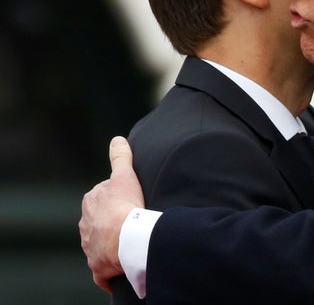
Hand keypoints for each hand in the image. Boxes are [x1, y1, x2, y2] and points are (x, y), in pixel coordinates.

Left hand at [79, 136, 144, 292]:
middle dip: (112, 221)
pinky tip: (118, 268)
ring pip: (100, 243)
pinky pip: (102, 269)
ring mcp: (90, 246)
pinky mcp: (97, 266)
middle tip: (133, 220)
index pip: (104, 197)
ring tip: (130, 242)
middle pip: (100, 220)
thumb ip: (120, 157)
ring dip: (111, 243)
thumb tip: (117, 139)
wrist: (126, 237)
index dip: (119, 198)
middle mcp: (85, 224)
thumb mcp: (125, 175)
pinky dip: (108, 270)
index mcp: (90, 202)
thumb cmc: (126, 205)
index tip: (132, 200)